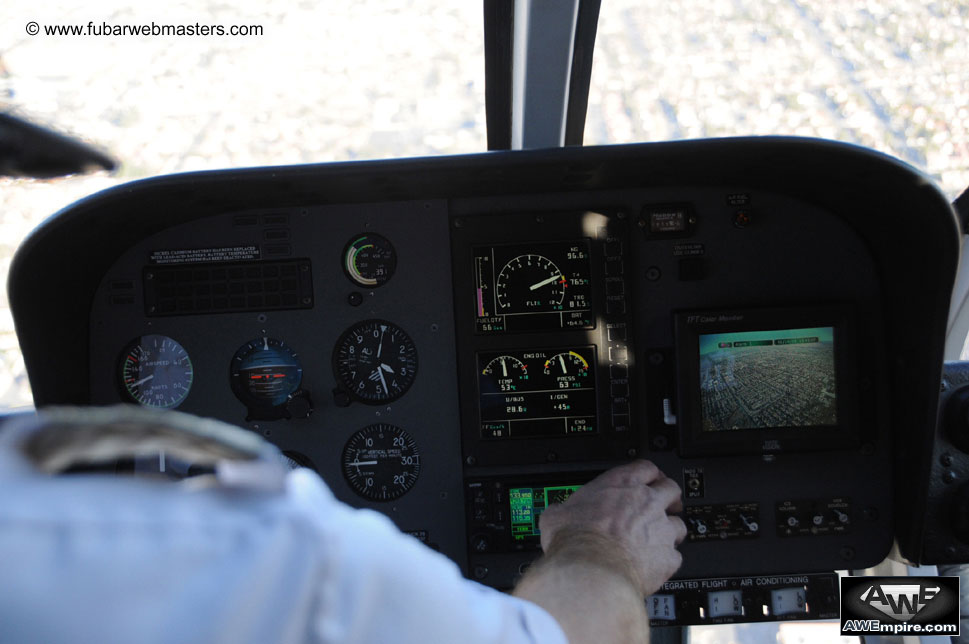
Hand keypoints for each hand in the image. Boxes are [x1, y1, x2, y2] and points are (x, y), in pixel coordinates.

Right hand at [537, 460, 686, 595]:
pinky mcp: (667, 557)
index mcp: (621, 485)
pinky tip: (656, 565)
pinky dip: (667, 560)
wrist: (591, 570)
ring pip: (679, 523)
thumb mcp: (557, 515)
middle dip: (669, 496)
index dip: (649, 473)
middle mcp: (646, 502)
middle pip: (671, 488)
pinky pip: (675, 556)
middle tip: (663, 504)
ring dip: (671, 530)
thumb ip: (563, 509)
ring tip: (660, 539)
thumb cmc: (576, 540)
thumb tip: (555, 513)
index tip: (648, 479)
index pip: (645, 467)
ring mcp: (661, 529)